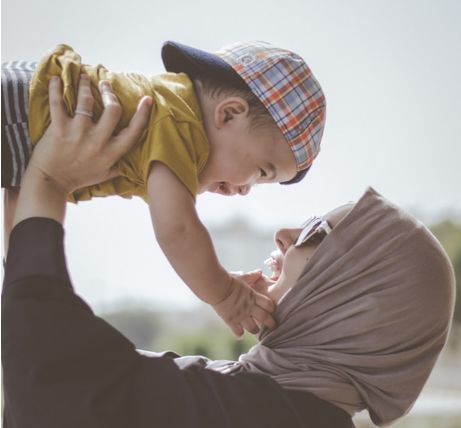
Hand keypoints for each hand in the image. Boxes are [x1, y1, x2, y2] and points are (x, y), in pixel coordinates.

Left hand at [13, 75, 152, 226]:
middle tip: (105, 84)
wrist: (51, 183)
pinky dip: (55, 88)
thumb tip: (134, 161)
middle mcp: (97, 141)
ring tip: (84, 77)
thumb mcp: (105, 175)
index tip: (147, 100)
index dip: (143, 114)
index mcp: (111, 153)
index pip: (133, 131)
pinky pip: (58, 103)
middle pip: (113, 110)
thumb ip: (120, 165)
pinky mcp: (59, 129)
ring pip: (86, 101)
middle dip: (110, 93)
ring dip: (85, 85)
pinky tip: (56, 78)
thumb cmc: (79, 178)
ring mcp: (78, 133)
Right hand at [212, 271, 275, 337]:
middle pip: (264, 318)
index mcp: (253, 296)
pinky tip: (240, 336)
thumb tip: (260, 272)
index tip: (272, 310)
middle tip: (273, 326)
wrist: (216, 286)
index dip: (272, 308)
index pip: (268, 304)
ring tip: (256, 331)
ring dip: (256, 330)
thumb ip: (251, 276)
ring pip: (253, 328)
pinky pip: (238, 331)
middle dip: (271, 323)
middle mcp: (249, 307)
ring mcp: (241, 315)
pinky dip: (239, 334)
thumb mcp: (241, 276)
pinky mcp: (231, 320)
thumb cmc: (228, 279)